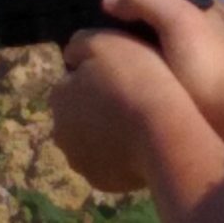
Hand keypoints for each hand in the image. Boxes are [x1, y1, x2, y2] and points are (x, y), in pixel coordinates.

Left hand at [49, 28, 198, 191]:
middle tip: (131, 98)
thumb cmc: (137, 80)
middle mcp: (59, 131)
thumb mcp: (107, 42)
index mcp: (59, 96)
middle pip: (78, 114)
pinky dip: (121, 155)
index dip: (96, 76)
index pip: (71, 82)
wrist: (164, 130)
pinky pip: (109, 164)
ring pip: (91, 141)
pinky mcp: (101, 181)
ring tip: (139, 123)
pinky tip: (142, 144)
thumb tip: (70, 54)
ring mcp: (79, 160)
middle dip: (97, 108)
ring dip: (107, 132)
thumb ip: (81, 43)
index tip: (122, 75)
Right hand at [100, 0, 223, 119]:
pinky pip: (151, 85)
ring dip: (125, 65)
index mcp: (193, 15)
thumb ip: (145, 0)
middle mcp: (191, 38)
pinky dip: (135, 86)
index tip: (92, 24)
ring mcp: (187, 70)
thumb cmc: (205, 62)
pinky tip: (115, 94)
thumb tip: (108, 1)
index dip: (122, 9)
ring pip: (146, 60)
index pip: (150, 4)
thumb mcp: (177, 18)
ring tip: (93, 75)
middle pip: (146, 32)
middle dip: (120, 39)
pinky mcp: (184, 98)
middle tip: (87, 54)